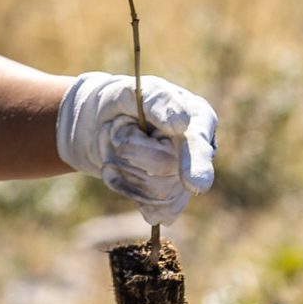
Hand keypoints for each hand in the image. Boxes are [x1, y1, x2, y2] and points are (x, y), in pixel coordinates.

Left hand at [56, 71, 217, 225]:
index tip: (195, 185)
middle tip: (115, 129)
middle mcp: (198, 150)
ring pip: (159, 194)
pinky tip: (117, 173)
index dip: (197, 165)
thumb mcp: (133, 92)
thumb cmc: (124, 102)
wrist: (103, 124)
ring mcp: (187, 177)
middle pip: (169, 170)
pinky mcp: (171, 199)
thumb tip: (181, 125)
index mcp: (199, 118)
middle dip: (131, 151)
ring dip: (125, 170)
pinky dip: (127, 190)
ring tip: (117, 148)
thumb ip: (158, 101)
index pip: (199, 144)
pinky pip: (156, 212)